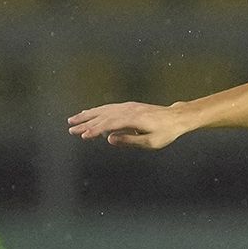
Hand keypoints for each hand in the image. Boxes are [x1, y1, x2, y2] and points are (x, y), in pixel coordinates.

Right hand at [67, 102, 185, 148]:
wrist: (177, 117)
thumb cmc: (166, 132)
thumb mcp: (150, 142)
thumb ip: (129, 140)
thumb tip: (109, 139)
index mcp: (132, 118)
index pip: (108, 124)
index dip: (94, 130)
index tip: (82, 135)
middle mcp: (128, 110)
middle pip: (102, 116)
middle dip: (85, 122)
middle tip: (70, 129)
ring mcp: (127, 106)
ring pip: (103, 110)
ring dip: (87, 115)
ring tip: (73, 119)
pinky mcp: (129, 106)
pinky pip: (109, 108)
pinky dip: (97, 110)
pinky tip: (90, 113)